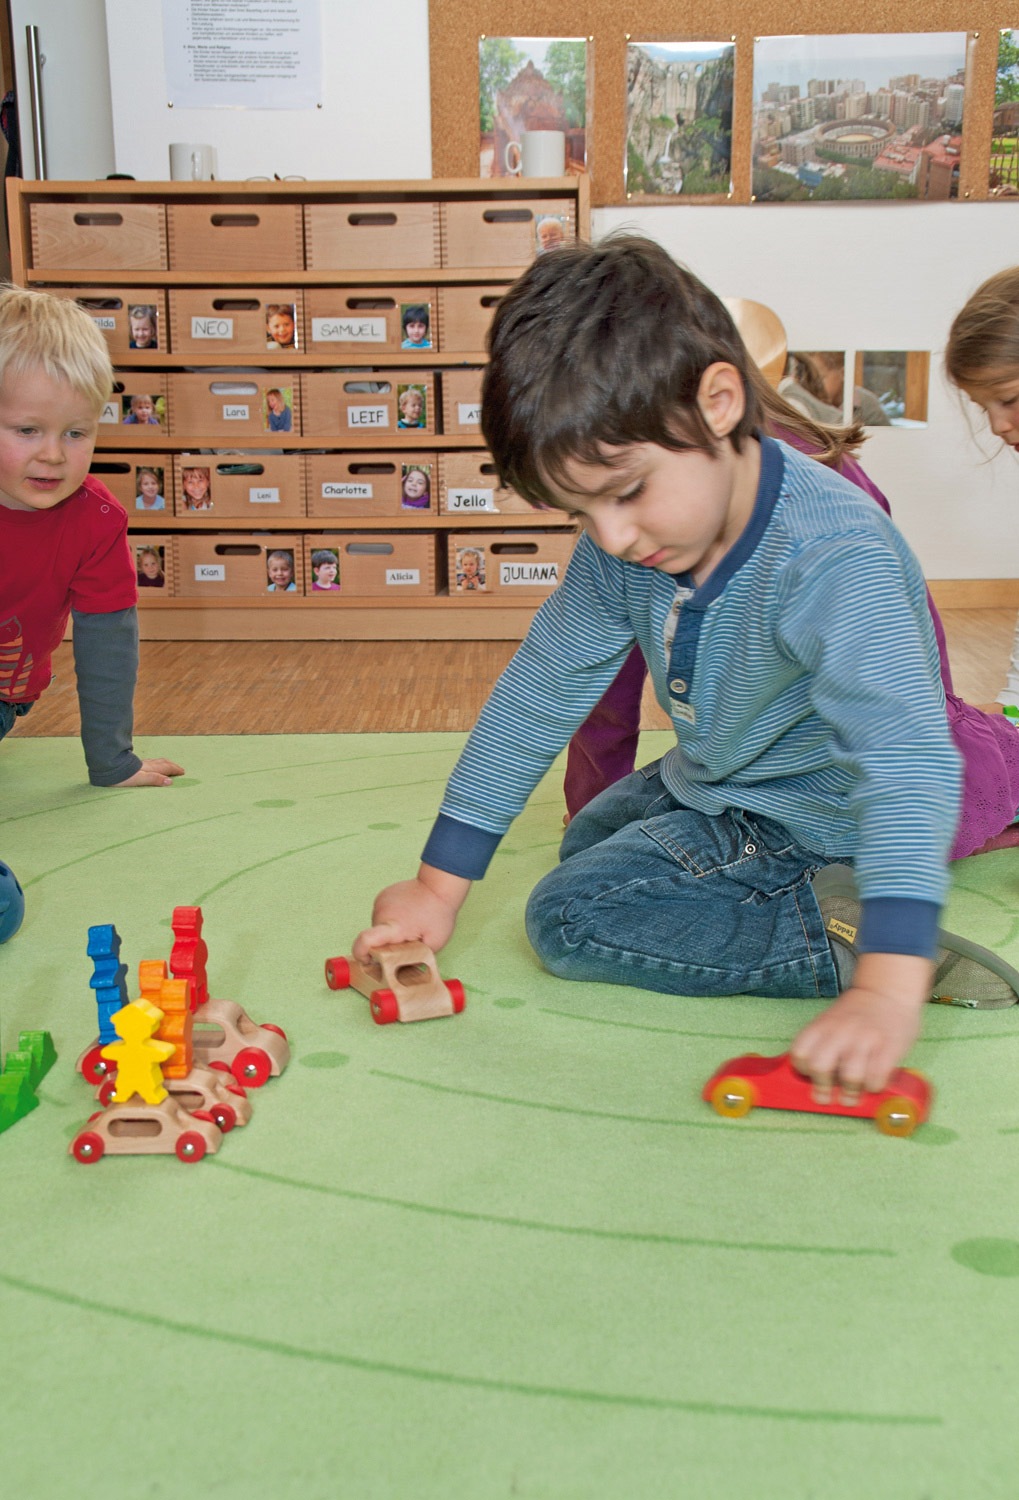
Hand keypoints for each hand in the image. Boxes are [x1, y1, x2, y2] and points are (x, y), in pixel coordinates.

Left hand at [111, 758, 184, 787]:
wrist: (106, 767)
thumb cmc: (122, 776)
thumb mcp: (139, 779)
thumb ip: (154, 780)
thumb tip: (170, 782)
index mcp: (149, 768)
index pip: (166, 768)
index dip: (175, 770)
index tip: (183, 772)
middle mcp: (146, 765)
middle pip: (162, 763)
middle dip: (172, 766)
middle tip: (179, 769)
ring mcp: (139, 764)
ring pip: (155, 762)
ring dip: (164, 764)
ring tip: (168, 765)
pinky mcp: (133, 764)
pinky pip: (149, 763)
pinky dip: (155, 764)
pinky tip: (150, 765)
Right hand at [354, 865, 470, 962]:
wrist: (439, 885)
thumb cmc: (439, 914)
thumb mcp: (433, 945)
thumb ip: (414, 958)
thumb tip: (401, 968)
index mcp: (394, 926)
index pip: (366, 941)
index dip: (361, 955)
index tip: (368, 961)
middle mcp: (382, 913)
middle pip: (374, 938)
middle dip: (387, 945)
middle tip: (407, 942)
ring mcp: (380, 902)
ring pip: (379, 927)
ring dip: (390, 932)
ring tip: (410, 925)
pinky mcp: (382, 896)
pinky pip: (382, 915)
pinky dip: (391, 919)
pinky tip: (407, 915)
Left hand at [790, 952, 930, 1101]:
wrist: (887, 989)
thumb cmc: (857, 1014)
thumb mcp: (830, 1021)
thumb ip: (821, 1043)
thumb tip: (815, 1080)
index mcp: (822, 1026)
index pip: (799, 1054)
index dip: (802, 1070)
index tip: (811, 1076)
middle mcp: (841, 1031)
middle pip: (820, 1066)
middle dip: (822, 1087)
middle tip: (827, 1096)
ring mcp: (865, 1039)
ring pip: (850, 1076)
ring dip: (850, 1092)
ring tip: (852, 1095)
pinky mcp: (889, 1047)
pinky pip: (877, 1077)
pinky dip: (873, 1087)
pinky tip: (873, 1083)